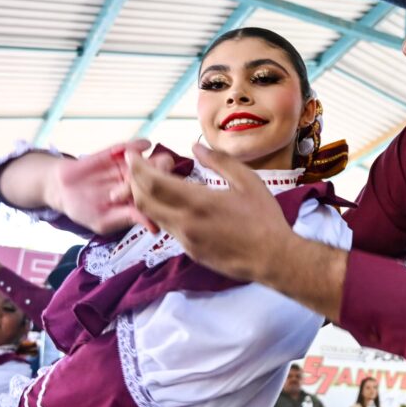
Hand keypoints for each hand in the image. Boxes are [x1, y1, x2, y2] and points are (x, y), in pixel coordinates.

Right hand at [47, 140, 171, 234]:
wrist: (62, 190)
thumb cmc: (85, 209)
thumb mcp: (105, 221)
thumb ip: (128, 218)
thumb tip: (154, 227)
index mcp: (139, 201)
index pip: (158, 199)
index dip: (166, 197)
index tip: (170, 197)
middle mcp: (137, 183)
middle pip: (158, 177)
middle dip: (164, 176)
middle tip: (166, 176)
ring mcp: (128, 167)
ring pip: (148, 161)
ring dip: (155, 160)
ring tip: (156, 162)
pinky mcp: (115, 153)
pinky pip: (128, 147)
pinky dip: (136, 146)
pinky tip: (143, 145)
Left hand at [127, 144, 292, 280]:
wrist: (273, 258)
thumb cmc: (264, 218)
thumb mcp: (247, 181)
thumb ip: (219, 161)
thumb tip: (195, 147)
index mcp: (198, 202)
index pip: (151, 183)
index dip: (136, 167)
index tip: (132, 155)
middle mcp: (185, 223)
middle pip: (143, 201)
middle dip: (135, 181)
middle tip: (142, 167)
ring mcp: (186, 241)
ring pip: (153, 216)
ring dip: (147, 197)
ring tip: (159, 182)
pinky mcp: (191, 252)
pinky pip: (168, 228)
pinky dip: (163, 212)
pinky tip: (177, 203)